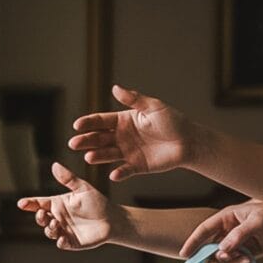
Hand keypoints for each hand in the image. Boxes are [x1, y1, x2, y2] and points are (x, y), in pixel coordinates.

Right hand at [17, 163, 115, 250]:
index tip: (21, 203)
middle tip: (42, 214)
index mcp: (58, 204)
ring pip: (49, 231)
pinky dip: (60, 242)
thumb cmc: (97, 202)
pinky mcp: (71, 242)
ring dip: (49, 228)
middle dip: (38, 217)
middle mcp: (58, 218)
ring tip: (56, 223)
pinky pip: (62, 243)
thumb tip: (55, 165)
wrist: (112, 219)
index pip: (39, 203)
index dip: (29, 203)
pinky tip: (62, 239)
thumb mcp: (83, 188)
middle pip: (41, 218)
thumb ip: (68, 179)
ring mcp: (63, 231)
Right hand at [69, 85, 194, 180]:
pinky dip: (119, 173)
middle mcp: (121, 137)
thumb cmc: (173, 121)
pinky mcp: (136, 166)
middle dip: (86, 141)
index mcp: (123, 121)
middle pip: (99, 138)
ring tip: (88, 157)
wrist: (189, 141)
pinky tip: (113, 175)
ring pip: (107, 154)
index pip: (101, 121)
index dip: (88, 123)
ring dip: (97, 156)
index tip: (77, 125)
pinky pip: (124, 170)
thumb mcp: (153, 107)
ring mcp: (127, 152)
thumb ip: (134, 99)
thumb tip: (115, 88)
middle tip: (74, 143)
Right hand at [179, 199, 262, 262]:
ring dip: (230, 261)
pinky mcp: (247, 251)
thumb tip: (223, 249)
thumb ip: (240, 235)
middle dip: (213, 257)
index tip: (186, 255)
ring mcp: (238, 241)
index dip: (194, 241)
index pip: (205, 229)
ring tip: (245, 260)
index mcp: (227, 217)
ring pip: (223, 256)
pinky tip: (250, 262)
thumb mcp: (258, 221)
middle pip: (210, 246)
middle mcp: (229, 229)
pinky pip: (235, 261)